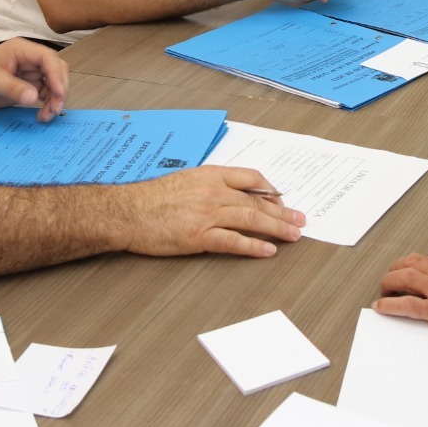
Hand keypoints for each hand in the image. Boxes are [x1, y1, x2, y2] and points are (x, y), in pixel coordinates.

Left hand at [0, 40, 68, 121]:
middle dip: (59, 89)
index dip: (56, 75)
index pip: (47, 58)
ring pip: (54, 84)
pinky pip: (46, 95)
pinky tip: (43, 115)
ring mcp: (30, 73)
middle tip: (56, 107)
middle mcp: (29, 60)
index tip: (58, 93)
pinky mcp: (28, 87)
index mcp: (21, 50)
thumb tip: (34, 98)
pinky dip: (48, 105)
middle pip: (56, 70)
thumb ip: (12, 88)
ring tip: (47, 115)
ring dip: (55, 100)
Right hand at [115, 165, 305, 257]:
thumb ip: (209, 185)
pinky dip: (254, 246)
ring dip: (277, 228)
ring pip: (252, 220)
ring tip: (294, 235)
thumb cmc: (150, 198)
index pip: (251, 177)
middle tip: (301, 219)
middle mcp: (214, 192)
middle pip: (258, 201)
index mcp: (211, 175)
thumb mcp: (185, 180)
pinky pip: (233, 241)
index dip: (271, 190)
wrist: (126, 211)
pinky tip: (268, 250)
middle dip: (283, 212)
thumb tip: (230, 194)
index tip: (282, 199)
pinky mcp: (199, 236)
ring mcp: (208, 214)